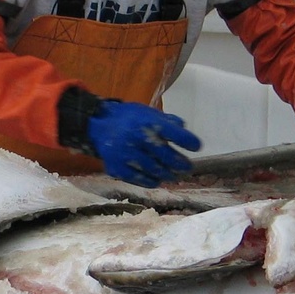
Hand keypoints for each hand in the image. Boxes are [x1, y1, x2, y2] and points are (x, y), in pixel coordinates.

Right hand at [86, 100, 201, 187]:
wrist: (98, 125)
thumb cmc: (129, 119)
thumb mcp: (147, 113)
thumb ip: (166, 121)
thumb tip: (184, 130)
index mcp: (146, 121)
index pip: (173, 133)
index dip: (187, 141)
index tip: (196, 147)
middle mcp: (136, 137)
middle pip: (166, 156)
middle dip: (180, 164)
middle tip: (187, 167)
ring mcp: (126, 154)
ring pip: (154, 170)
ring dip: (167, 174)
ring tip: (174, 175)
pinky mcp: (117, 167)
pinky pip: (139, 179)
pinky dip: (151, 181)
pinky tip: (157, 179)